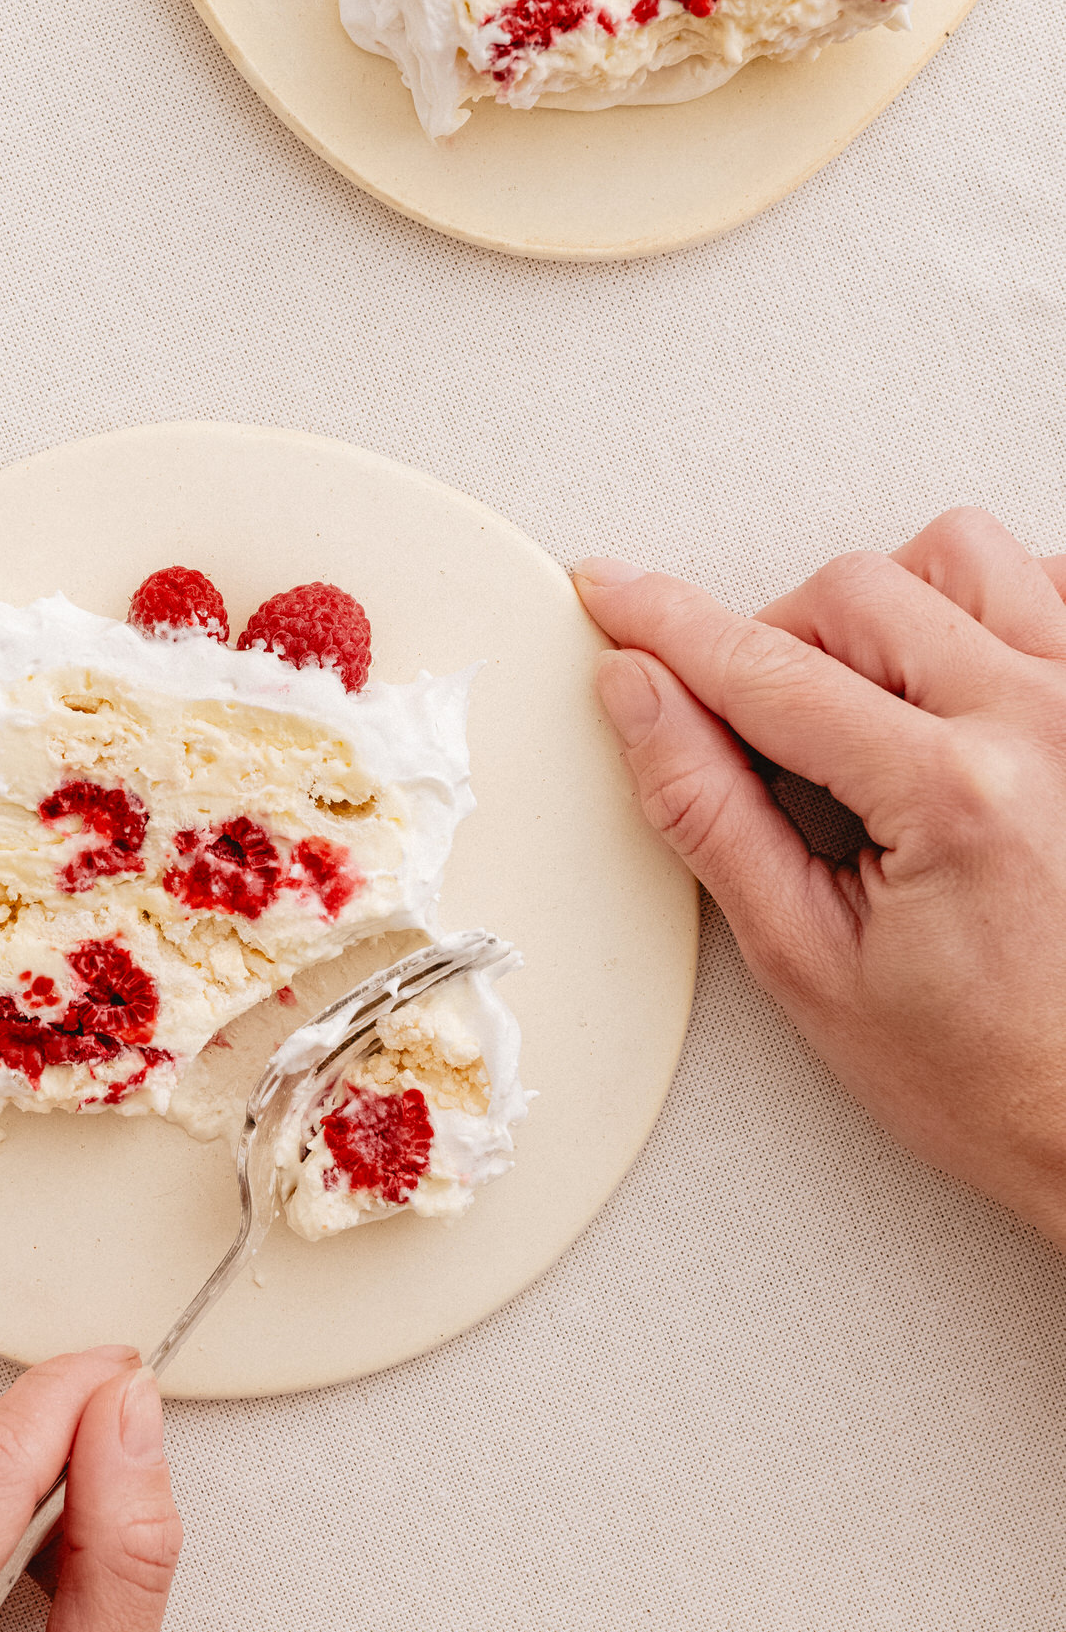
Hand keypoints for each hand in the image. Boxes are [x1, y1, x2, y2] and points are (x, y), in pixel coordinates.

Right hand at [573, 509, 1065, 1246]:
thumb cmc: (994, 1075)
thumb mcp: (809, 960)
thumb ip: (710, 811)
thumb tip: (639, 696)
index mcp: (956, 795)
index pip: (767, 670)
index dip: (666, 625)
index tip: (610, 595)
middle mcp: (1046, 722)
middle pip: (858, 590)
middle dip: (779, 646)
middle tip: (766, 741)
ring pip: (961, 557)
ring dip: (889, 612)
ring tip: (872, 712)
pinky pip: (1050, 584)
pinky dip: (989, 612)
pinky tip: (956, 694)